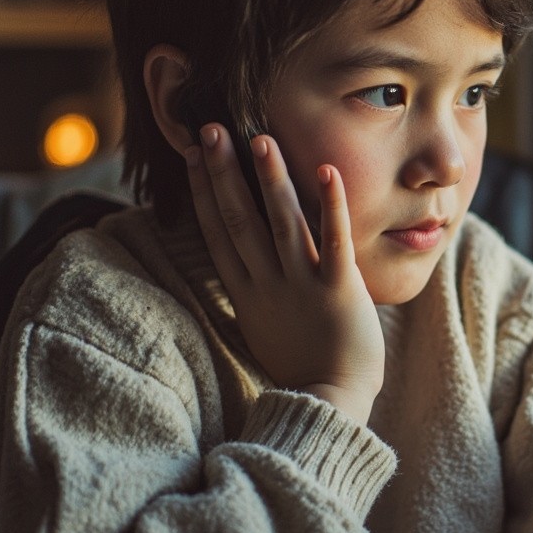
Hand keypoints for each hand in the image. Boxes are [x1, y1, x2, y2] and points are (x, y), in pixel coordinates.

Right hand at [185, 125, 384, 424]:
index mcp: (246, 292)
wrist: (330, 402)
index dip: (204, 190)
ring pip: (281, 224)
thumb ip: (250, 287)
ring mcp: (302, 286)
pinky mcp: (339, 290)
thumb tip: (238, 258)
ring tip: (259, 139)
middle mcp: (267, 284)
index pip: (217, 232)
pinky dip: (330, 206)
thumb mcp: (260, 323)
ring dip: (269, 180)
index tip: (194, 154)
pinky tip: (326, 170)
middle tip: (211, 130)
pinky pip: (333, 242)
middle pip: (239, 220)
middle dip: (224, 174)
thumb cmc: (301, 362)